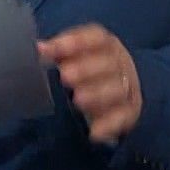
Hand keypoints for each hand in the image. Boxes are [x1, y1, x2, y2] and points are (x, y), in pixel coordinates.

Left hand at [39, 24, 142, 144]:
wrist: (125, 89)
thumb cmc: (92, 68)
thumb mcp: (76, 56)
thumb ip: (58, 52)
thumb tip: (39, 48)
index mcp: (107, 45)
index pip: (96, 37)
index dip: (75, 42)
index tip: (52, 49)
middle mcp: (120, 64)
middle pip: (108, 63)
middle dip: (87, 69)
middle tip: (65, 76)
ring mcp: (127, 88)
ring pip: (118, 90)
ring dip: (98, 94)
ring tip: (78, 100)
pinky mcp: (130, 112)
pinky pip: (123, 118)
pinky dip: (109, 125)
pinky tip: (94, 132)